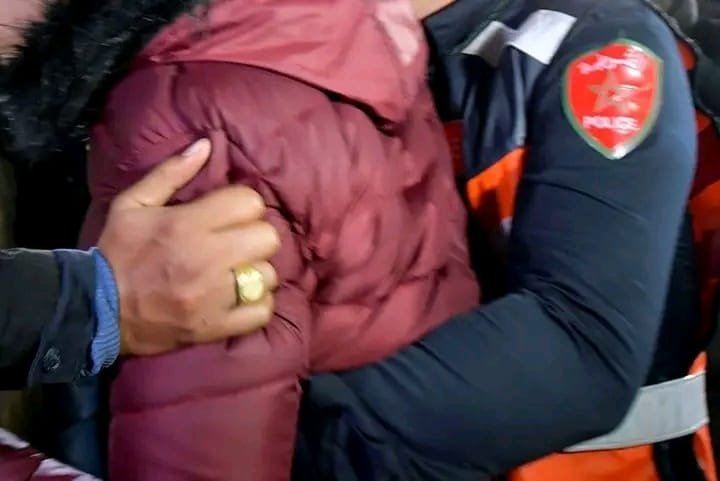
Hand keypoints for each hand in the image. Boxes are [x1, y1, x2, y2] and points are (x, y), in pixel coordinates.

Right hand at [97, 139, 279, 355]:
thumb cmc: (119, 252)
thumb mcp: (133, 204)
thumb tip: (207, 144)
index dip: (245, 204)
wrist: (97, 309)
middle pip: (268, 237)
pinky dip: (258, 304)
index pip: (250, 202)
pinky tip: (243, 298)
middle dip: (257, 236)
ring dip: (258, 272)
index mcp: (188, 224)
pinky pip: (261, 312)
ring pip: (268, 275)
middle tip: (240, 242)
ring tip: (239, 272)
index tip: (232, 214)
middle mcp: (207, 258)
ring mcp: (214, 296)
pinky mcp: (215, 326)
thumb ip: (171, 172)